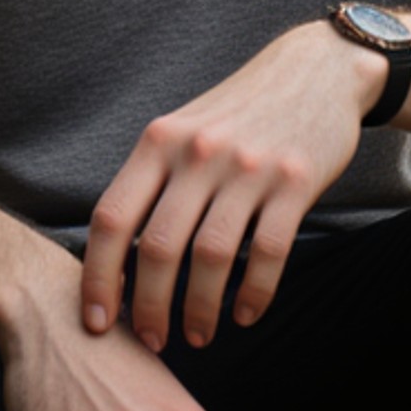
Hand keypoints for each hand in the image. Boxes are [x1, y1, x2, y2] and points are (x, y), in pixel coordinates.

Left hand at [81, 21, 383, 351]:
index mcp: (159, 141)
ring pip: (212, 256)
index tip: (96, 321)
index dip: (98, 277)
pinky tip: (245, 314)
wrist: (315, 70)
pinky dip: (254, 293)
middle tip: (151, 341)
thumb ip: (150, 183)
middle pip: (160, 247)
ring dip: (199, 310)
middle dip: (149, 308)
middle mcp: (198, 152)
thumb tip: (114, 261)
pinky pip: (268, 252)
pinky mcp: (296, 181)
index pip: (113, 218)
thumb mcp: (181, 131)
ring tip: (197, 337)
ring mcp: (248, 166)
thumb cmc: (237, 114)